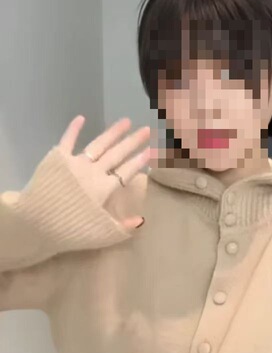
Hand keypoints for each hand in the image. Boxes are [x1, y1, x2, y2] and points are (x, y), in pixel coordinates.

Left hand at [57, 116, 151, 230]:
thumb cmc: (72, 231)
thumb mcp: (103, 234)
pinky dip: (74, 129)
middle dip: (133, 141)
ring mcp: (76, 163)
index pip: (127, 172)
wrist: (38, 223)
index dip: (140, 161)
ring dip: (113, 132)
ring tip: (126, 121)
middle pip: (117, 154)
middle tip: (146, 129)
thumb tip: (141, 219)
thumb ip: (124, 226)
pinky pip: (67, 140)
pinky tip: (82, 118)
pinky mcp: (57, 159)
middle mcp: (94, 172)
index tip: (152, 150)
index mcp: (105, 189)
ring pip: (99, 144)